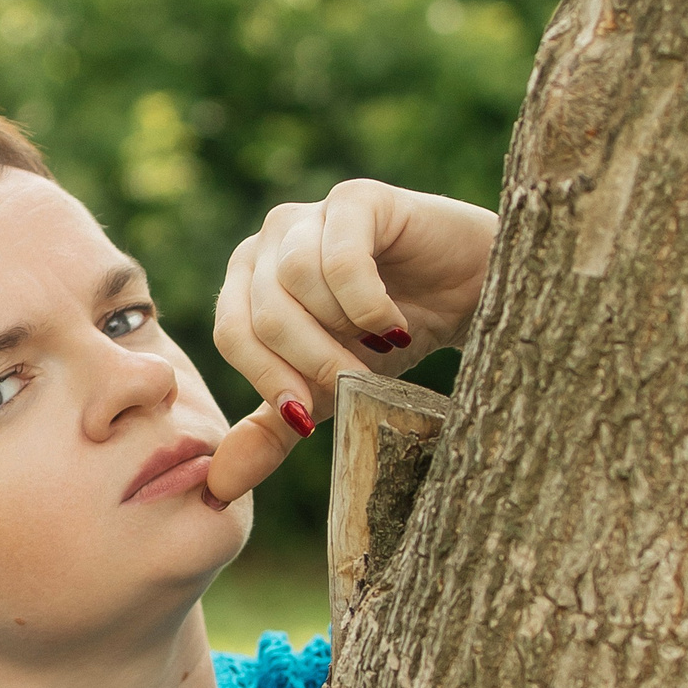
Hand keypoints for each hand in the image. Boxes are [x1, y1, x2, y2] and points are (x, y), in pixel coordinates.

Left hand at [206, 180, 495, 505]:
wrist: (469, 297)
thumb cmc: (390, 341)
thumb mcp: (326, 394)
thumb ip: (272, 432)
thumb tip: (218, 488)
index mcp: (248, 280)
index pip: (231, 334)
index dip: (269, 380)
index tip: (311, 418)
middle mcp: (270, 239)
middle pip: (262, 312)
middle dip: (309, 362)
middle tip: (356, 380)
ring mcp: (311, 213)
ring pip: (296, 282)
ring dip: (340, 330)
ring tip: (379, 345)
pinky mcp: (357, 200)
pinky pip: (341, 257)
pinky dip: (366, 303)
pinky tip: (394, 322)